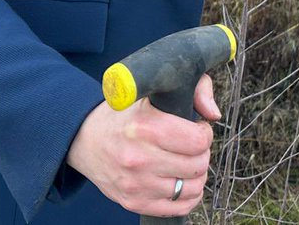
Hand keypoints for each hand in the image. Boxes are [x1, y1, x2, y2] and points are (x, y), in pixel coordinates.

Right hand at [66, 74, 219, 216]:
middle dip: (202, 153)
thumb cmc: (123, 114)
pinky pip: (179, 208)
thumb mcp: (152, 92)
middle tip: (191, 145)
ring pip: (193, 188)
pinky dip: (188, 196)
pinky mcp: (135, 203)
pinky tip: (181, 181)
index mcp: (145, 127)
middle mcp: (139, 158)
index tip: (196, 128)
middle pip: (198, 165)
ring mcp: (137, 185)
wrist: (84, 141)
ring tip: (186, 162)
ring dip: (196, 175)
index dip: (204, 133)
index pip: (197, 141)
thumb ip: (192, 89)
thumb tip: (213, 114)